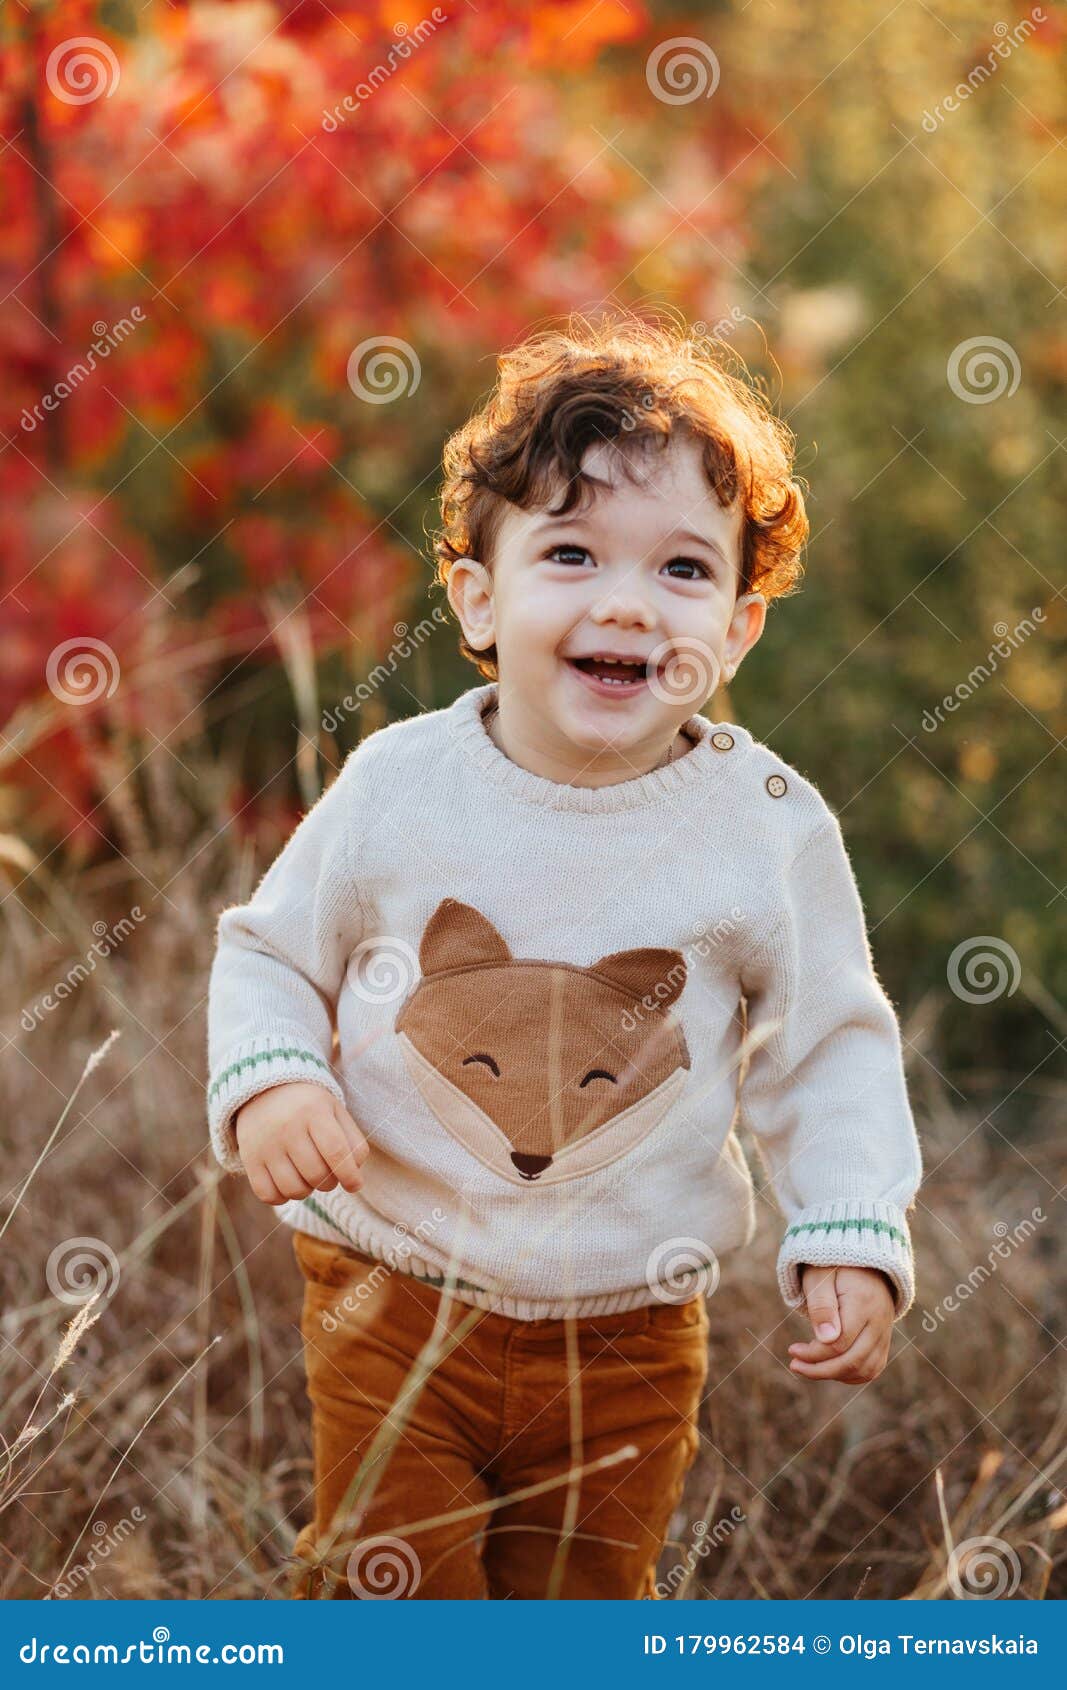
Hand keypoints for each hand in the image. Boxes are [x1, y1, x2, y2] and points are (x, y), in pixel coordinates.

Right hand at [234, 1082, 367, 1206]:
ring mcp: (266, 1144)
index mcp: (314, 1111)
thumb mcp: (335, 1111)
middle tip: (328, 1174)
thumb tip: (354, 1176)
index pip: (336, 1152)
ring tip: (308, 1177)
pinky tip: (288, 1183)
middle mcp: (288, 1127)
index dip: (349, 1175)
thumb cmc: (309, 1106)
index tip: (354, 1185)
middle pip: (316, 1174)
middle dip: (329, 1182)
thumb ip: (353, 1141)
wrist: (264, 1089)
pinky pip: (268, 1194)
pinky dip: (282, 1197)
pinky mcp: (249, 1158)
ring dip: (307, 1191)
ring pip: (294, 1189)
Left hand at [788, 1264, 895, 1383]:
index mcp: (863, 1302)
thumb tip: (826, 1339)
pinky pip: (874, 1367)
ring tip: (809, 1368)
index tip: (793, 1350)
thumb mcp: (819, 1277)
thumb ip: (822, 1306)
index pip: (839, 1343)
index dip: (814, 1353)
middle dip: (820, 1369)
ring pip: (866, 1369)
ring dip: (835, 1375)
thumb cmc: (833, 1266)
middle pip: (853, 1361)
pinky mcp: (884, 1338)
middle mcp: (879, 1320)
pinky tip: (830, 1368)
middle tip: (795, 1365)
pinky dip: (853, 1374)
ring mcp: (885, 1331)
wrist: (861, 1259)